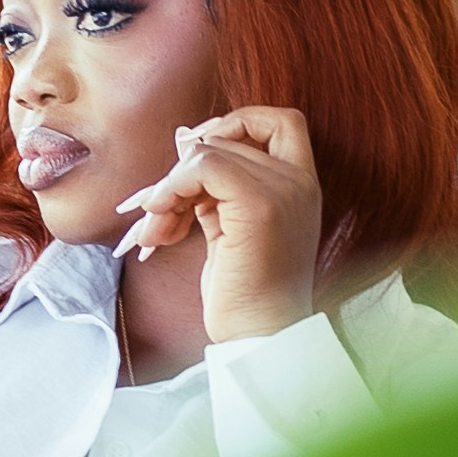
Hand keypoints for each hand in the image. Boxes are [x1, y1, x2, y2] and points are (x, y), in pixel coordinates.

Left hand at [117, 102, 324, 344]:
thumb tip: (185, 135)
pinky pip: (203, 165)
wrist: (259, 335)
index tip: (203, 158)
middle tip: (164, 204)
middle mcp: (299, 182)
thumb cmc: (243, 291)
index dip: (238, 124)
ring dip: (169, 185)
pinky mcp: (259, 205)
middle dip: (184, 166)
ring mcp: (283, 190)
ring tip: (157, 226)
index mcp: (301, 185)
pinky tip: (160, 229)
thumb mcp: (228, 226)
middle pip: (228, 135)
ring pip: (209, 149)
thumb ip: (214, 184)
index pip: (280, 121)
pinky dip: (171, 190)